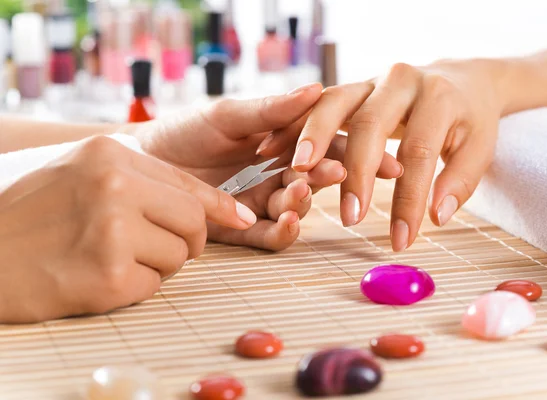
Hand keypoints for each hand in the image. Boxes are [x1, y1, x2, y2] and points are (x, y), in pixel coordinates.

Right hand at [0, 136, 254, 322]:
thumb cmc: (27, 213)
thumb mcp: (78, 172)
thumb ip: (138, 180)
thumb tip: (206, 205)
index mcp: (109, 155)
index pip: (185, 183)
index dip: (218, 205)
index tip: (242, 218)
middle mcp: (115, 186)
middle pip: (193, 221)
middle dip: (187, 240)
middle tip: (160, 247)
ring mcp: (113, 230)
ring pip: (179, 256)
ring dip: (155, 264)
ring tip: (110, 257)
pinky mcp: (108, 276)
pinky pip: (154, 286)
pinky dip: (134, 287)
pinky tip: (96, 277)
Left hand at [134, 83, 401, 249]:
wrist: (143, 161)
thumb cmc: (185, 130)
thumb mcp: (228, 115)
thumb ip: (271, 110)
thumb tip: (318, 89)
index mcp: (283, 143)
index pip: (328, 147)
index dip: (358, 153)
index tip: (385, 159)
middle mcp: (278, 173)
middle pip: (316, 178)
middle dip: (332, 177)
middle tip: (341, 173)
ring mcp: (261, 201)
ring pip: (295, 207)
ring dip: (304, 202)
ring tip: (300, 193)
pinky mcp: (241, 227)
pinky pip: (269, 235)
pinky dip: (282, 231)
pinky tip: (288, 222)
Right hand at [257, 60, 501, 250]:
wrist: (458, 79)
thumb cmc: (469, 119)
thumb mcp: (479, 147)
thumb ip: (460, 180)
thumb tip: (437, 216)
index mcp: (438, 97)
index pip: (418, 152)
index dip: (409, 199)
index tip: (402, 239)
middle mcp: (400, 80)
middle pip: (369, 123)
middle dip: (356, 172)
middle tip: (350, 216)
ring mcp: (370, 80)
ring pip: (333, 104)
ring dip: (312, 138)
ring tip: (298, 171)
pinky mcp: (351, 87)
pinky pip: (316, 104)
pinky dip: (294, 124)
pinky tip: (273, 148)